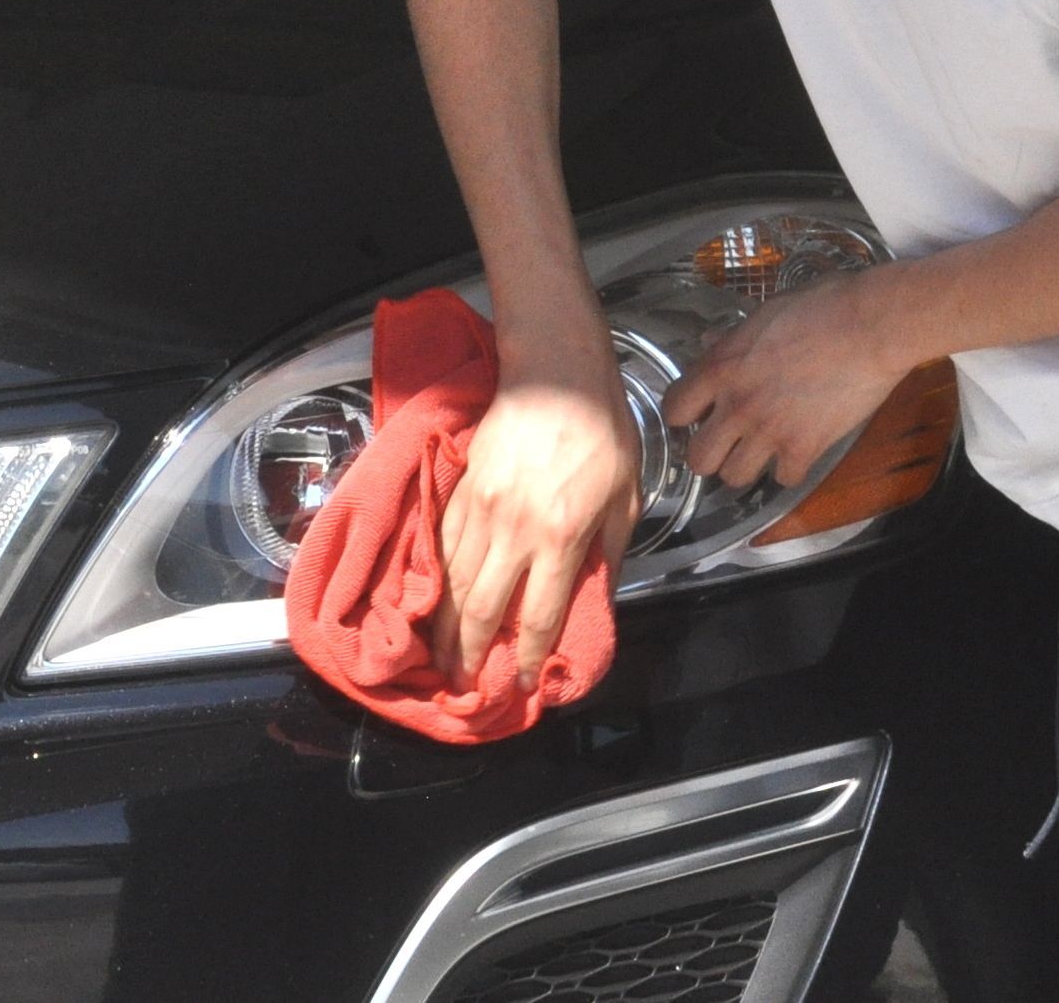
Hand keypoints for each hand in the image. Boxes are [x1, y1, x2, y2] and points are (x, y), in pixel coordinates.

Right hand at [429, 329, 637, 688]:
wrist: (555, 371)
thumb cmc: (601, 430)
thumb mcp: (626, 495)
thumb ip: (609, 552)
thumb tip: (596, 597)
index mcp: (561, 536)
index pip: (539, 615)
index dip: (530, 658)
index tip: (526, 684)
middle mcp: (514, 531)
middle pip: (483, 610)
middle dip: (472, 656)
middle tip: (465, 686)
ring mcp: (480, 510)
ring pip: (452, 583)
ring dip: (445, 628)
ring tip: (442, 659)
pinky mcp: (461, 490)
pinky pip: (441, 549)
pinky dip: (434, 584)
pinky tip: (433, 604)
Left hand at [664, 280, 907, 494]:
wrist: (872, 326)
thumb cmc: (823, 306)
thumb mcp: (766, 312)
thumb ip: (733, 338)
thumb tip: (710, 343)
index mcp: (722, 367)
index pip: (674, 410)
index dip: (684, 416)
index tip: (697, 415)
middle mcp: (737, 405)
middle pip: (698, 459)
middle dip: (709, 454)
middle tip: (726, 443)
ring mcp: (769, 430)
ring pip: (734, 478)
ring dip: (746, 466)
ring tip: (761, 452)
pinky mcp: (804, 448)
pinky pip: (783, 480)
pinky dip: (790, 470)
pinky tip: (798, 452)